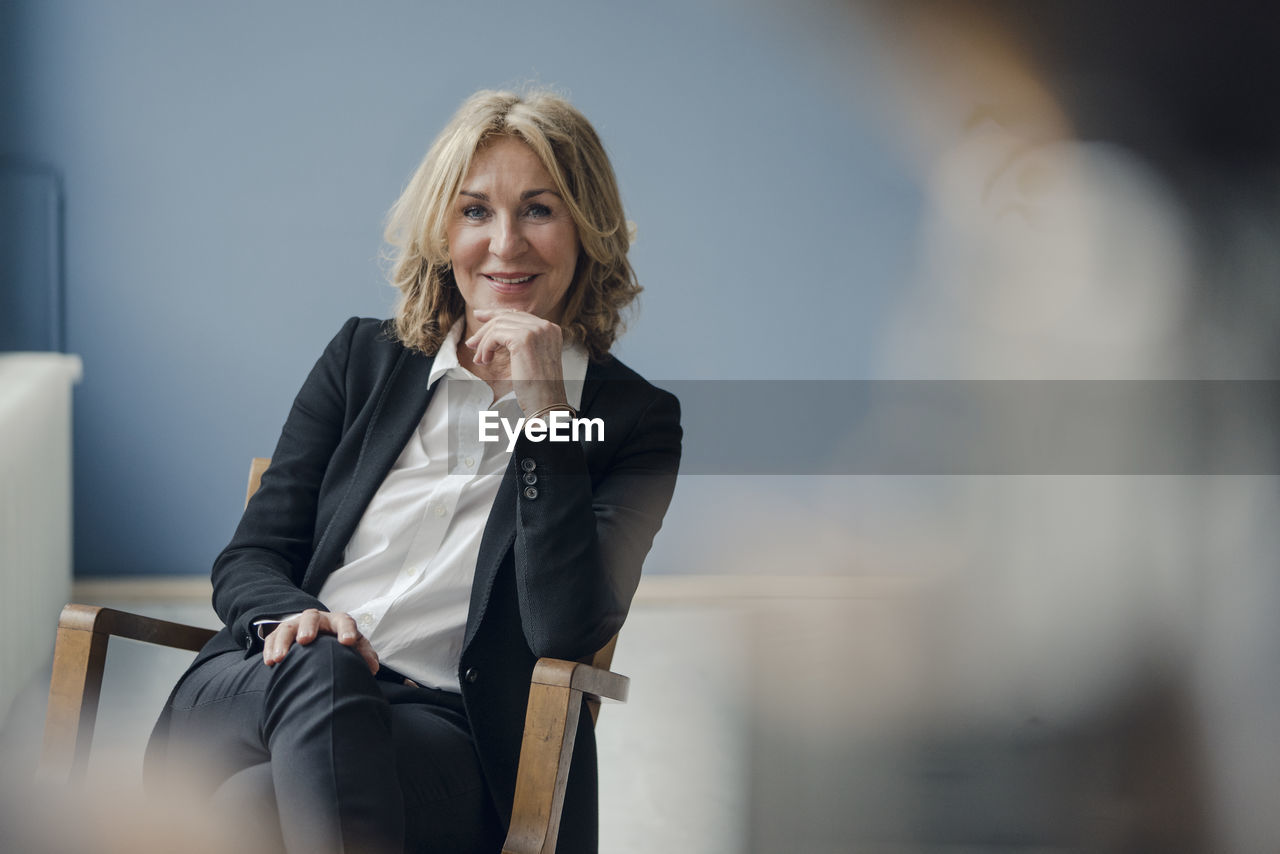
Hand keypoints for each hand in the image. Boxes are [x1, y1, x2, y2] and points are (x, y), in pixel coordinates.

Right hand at [262, 608, 379, 673]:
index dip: (346, 631)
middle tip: (306, 640)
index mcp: (338, 622)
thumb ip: (363, 653)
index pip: (344, 621)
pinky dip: (270, 648)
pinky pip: (272, 637)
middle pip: (312, 617)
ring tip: (279, 658)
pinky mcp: (281, 634)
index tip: (346, 643)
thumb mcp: (353, 645)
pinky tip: (269, 661)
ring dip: (283, 641)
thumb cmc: (338, 643)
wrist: (318, 636)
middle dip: (308, 627)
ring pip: (288, 627)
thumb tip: (372, 668)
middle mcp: (317, 620)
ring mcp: (297, 625)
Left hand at [465, 309, 570, 413]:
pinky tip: (485, 361)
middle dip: (485, 329)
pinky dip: (486, 348)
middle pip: (506, 317)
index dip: (496, 314)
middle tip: (471, 344)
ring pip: (498, 326)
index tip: (479, 316)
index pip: (518, 315)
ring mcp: (536, 331)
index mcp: (551, 329)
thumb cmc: (538, 387)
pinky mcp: (523, 339)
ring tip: (479, 360)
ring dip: (484, 343)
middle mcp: (545, 326)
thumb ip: (522, 341)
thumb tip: (496, 329)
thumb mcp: (533, 357)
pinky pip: (495, 336)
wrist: (546, 403)